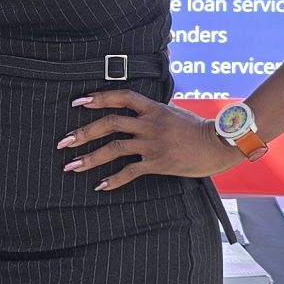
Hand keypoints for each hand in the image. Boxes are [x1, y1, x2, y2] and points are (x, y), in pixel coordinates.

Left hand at [57, 90, 238, 191]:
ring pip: (114, 148)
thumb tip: (137, 110)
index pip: (121, 97)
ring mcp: (152, 144)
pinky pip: (130, 172)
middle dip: (83, 132)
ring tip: (71, 166)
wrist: (219, 144)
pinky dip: (113, 179)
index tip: (78, 103)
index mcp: (153, 108)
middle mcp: (150, 124)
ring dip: (90, 158)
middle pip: (109, 123)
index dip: (98, 98)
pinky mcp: (158, 163)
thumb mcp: (174, 112)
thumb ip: (153, 111)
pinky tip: (100, 185)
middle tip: (64, 142)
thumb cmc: (198, 128)